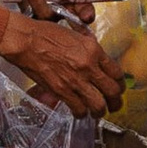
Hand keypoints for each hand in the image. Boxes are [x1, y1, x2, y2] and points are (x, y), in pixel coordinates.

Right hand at [0, 9, 120, 116]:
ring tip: (98, 112)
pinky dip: (81, 113)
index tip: (118, 88)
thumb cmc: (45, 34)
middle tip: (114, 105)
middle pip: (112, 91)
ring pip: (98, 105)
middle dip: (115, 102)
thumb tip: (96, 61)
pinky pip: (79, 108)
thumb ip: (89, 50)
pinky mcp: (62, 91)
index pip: (117, 72)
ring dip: (100, 111)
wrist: (26, 41)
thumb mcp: (75, 36)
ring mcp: (76, 80)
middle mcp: (88, 66)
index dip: (120, 84)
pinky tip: (79, 112)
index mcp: (93, 50)